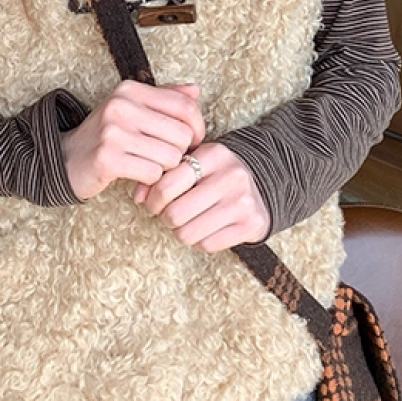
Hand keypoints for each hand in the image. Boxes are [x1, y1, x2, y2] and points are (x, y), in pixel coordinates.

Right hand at [60, 81, 204, 201]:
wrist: (66, 159)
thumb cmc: (106, 135)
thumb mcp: (132, 108)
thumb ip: (164, 97)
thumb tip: (195, 90)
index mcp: (129, 90)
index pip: (184, 106)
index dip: (197, 128)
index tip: (192, 141)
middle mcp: (120, 106)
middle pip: (182, 134)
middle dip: (180, 152)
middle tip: (165, 158)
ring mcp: (113, 132)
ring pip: (170, 156)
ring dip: (165, 168)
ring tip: (149, 166)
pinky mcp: (107, 159)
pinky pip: (153, 174)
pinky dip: (150, 181)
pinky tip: (138, 177)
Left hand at [135, 142, 270, 252]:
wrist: (263, 185)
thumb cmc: (216, 174)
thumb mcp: (192, 164)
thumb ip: (162, 175)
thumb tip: (138, 197)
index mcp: (213, 155)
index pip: (167, 185)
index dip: (153, 199)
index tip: (155, 202)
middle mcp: (230, 177)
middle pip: (174, 214)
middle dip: (166, 218)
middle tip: (171, 214)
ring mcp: (242, 202)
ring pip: (187, 233)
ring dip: (182, 231)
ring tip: (189, 221)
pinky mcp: (250, 225)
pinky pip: (207, 245)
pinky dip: (200, 241)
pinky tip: (206, 228)